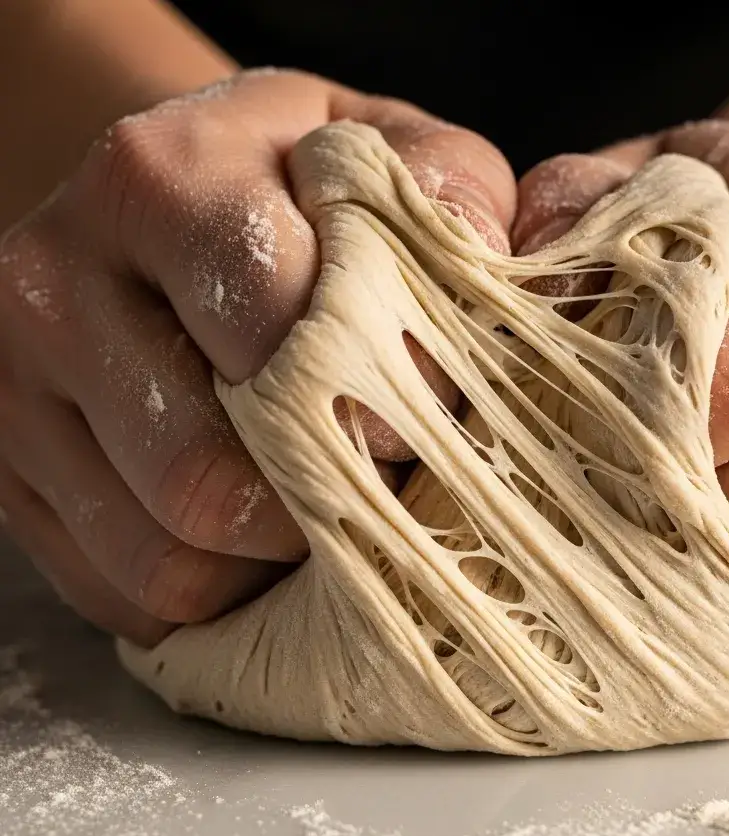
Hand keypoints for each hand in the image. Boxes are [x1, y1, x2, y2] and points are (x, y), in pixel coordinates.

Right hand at [0, 69, 515, 645]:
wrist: (163, 205)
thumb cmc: (294, 191)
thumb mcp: (379, 154)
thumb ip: (446, 197)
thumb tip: (490, 287)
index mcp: (161, 181)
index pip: (274, 331)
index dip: (371, 408)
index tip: (416, 432)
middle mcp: (57, 280)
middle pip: (206, 476)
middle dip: (318, 513)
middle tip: (375, 496)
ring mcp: (15, 386)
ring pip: (163, 556)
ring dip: (267, 569)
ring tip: (319, 520)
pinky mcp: (8, 470)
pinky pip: (124, 592)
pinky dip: (212, 597)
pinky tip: (256, 545)